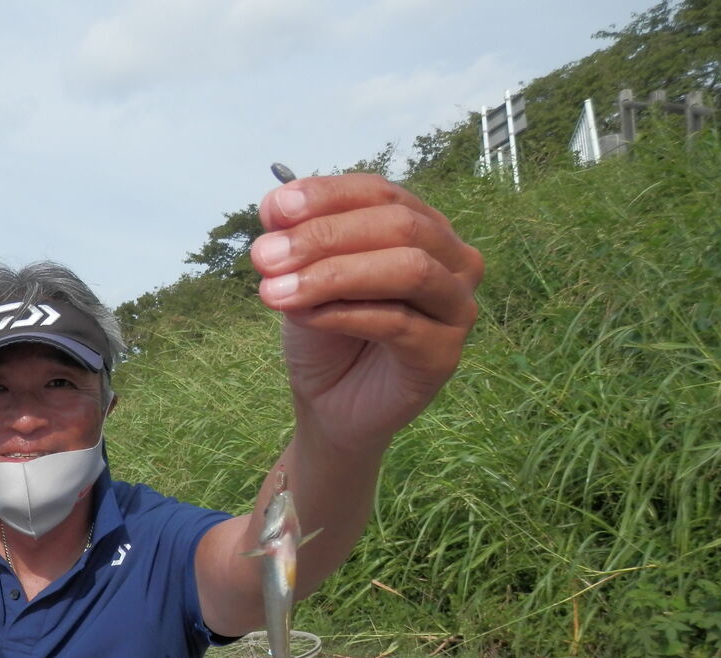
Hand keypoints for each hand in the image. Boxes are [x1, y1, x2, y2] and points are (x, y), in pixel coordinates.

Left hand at [250, 173, 483, 452]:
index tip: (271, 211)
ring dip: (333, 274)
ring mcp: (456, 306)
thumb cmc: (325, 333)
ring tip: (275, 292)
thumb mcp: (304, 277)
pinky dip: (343, 315)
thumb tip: (275, 206)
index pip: (378, 191)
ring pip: (408, 268)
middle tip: (264, 257)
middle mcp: (451, 259)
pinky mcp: (445, 353)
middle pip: (398, 224)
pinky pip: (398, 323)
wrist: (329, 404)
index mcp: (420, 226)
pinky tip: (303, 318)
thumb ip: (297, 241)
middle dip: (323, 235)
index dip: (325, 195)